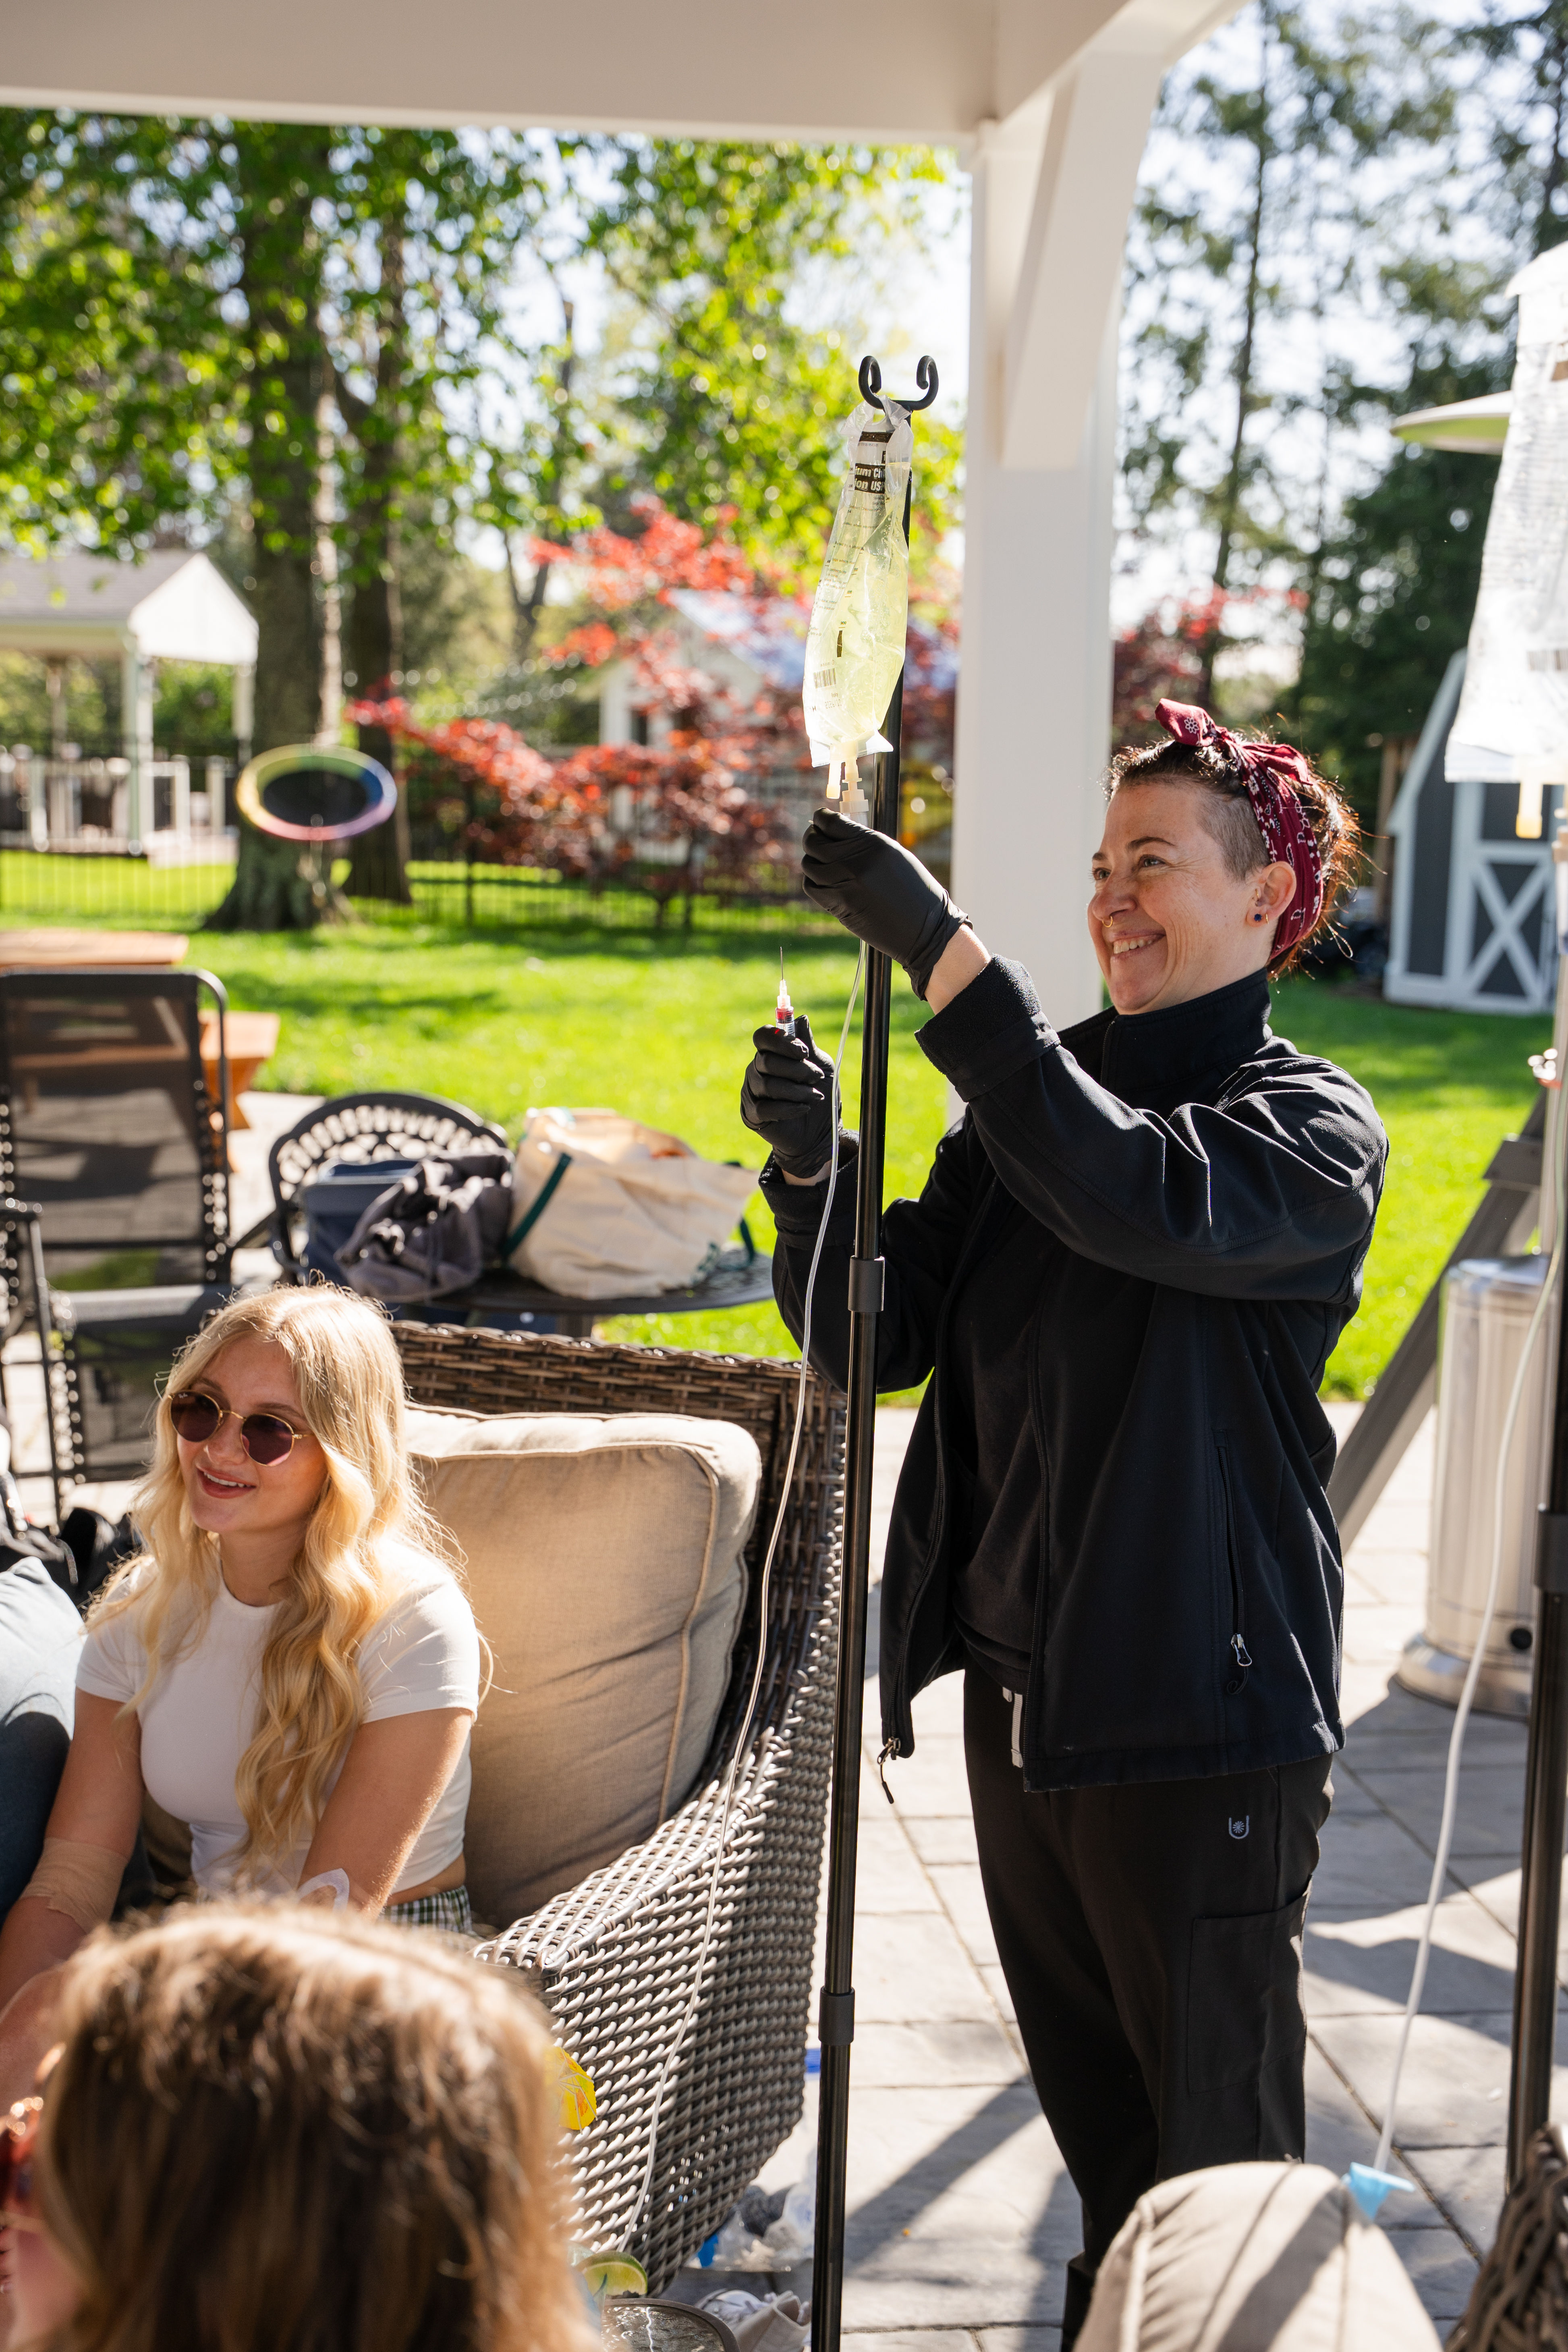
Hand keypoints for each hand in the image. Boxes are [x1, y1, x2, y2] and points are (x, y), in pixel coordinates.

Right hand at [741, 1015, 836, 1178]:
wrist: (818, 1131)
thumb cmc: (817, 1093)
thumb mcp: (821, 1065)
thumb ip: (808, 1043)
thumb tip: (802, 1018)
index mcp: (770, 1052)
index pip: (763, 1036)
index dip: (782, 1041)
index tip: (805, 1052)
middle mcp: (756, 1069)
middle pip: (766, 1061)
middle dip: (797, 1069)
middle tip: (817, 1077)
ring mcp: (751, 1091)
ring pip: (767, 1085)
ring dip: (796, 1090)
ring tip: (815, 1096)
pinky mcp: (752, 1114)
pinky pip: (765, 1108)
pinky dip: (788, 1108)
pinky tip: (804, 1108)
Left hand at [801, 811, 968, 997]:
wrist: (923, 928)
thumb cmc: (913, 890)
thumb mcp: (893, 855)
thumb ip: (864, 841)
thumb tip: (836, 830)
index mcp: (872, 844)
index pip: (831, 822)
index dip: (820, 818)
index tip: (819, 819)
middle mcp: (855, 862)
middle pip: (814, 842)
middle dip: (812, 837)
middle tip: (816, 838)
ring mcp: (843, 885)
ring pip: (809, 865)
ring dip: (812, 861)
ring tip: (822, 861)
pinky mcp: (838, 905)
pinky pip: (812, 887)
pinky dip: (814, 881)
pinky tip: (824, 880)